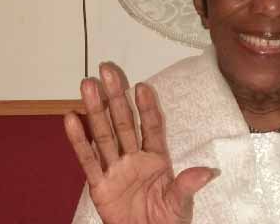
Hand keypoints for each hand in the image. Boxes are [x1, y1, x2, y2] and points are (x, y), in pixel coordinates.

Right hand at [64, 63, 216, 223]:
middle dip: (116, 97)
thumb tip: (207, 172)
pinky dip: (79, 141)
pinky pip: (88, 160)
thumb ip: (187, 186)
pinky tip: (71, 119)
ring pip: (104, 134)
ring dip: (95, 110)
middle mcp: (134, 158)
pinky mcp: (99, 185)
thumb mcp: (180, 204)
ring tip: (88, 85)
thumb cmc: (165, 221)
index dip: (146, 107)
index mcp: (156, 159)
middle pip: (123, 122)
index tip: (142, 86)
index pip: (151, 127)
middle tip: (107, 70)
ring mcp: (115, 169)